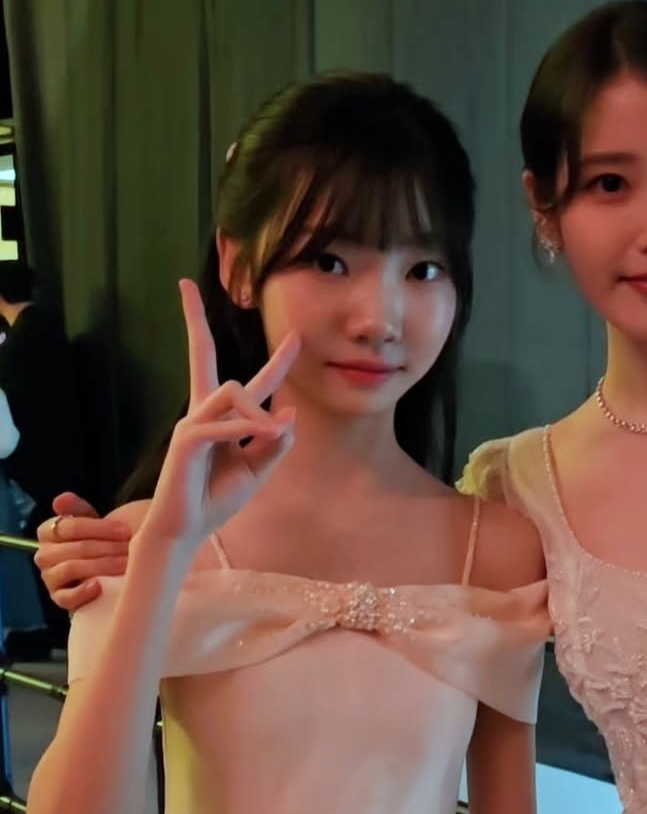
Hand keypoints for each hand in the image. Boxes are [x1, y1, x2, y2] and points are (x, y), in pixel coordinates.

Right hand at [34, 495, 130, 611]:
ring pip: (71, 568)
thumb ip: (79, 510)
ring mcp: (50, 577)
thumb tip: (62, 498)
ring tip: (126, 564)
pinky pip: (65, 597)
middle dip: (107, 547)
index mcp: (48, 532)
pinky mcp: (58, 598)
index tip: (125, 530)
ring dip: (102, 565)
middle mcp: (44, 555)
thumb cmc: (97, 545)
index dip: (100, 528)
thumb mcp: (91, 526)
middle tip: (132, 548)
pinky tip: (100, 586)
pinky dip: (82, 592)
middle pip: (75, 547)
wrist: (101, 576)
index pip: (69, 526)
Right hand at [141, 280, 298, 553]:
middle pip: (202, 356)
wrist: (188, 529)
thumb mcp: (258, 470)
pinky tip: (255, 434)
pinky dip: (242, 428)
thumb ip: (274, 444)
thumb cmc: (218, 499)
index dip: (277, 360)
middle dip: (193, 321)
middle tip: (184, 284)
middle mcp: (204, 412)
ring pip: (231, 390)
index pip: (252, 382)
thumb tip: (289, 414)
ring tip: (268, 435)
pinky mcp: (186, 440)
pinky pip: (220, 423)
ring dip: (257, 410)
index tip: (296, 336)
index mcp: (225, 419)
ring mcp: (192, 422)